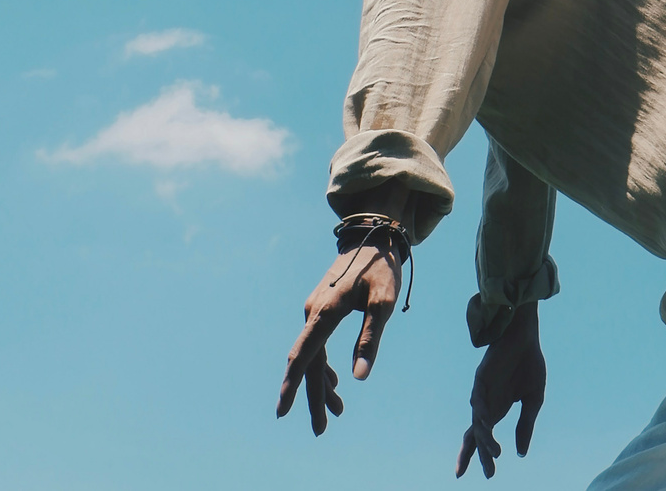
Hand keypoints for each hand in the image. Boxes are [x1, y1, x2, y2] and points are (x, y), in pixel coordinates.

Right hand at [276, 243, 402, 434]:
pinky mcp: (322, 307)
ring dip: (321, 383)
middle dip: (313, 397)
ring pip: (312, 354)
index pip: (304, 355)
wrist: (374, 235)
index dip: (293, 386)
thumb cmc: (381, 268)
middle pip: (308, 361)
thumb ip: (370, 337)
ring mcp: (315, 308)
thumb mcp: (383, 302)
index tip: (282, 412)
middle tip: (322, 429)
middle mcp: (313, 310)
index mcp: (325, 311)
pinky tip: (336, 381)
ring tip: (336, 412)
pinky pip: (317, 343)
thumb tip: (360, 376)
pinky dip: (324, 365)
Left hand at [457, 302, 545, 478]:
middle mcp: (486, 402)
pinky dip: (481, 412)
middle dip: (478, 454)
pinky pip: (478, 397)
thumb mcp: (533, 399)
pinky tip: (487, 424)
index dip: (481, 455)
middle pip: (476, 434)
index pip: (483, 437)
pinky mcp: (482, 375)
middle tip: (489, 474)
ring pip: (478, 420)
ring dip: (485, 437)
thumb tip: (521, 453)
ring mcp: (482, 389)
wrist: (526, 332)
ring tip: (494, 452)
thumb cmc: (528, 362)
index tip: (488, 476)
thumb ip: (525, 425)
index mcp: (497, 408)